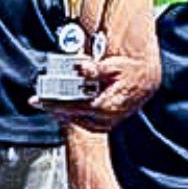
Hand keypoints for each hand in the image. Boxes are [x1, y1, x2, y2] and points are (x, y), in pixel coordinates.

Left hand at [34, 52, 156, 131]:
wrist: (148, 79)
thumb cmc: (132, 71)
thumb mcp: (113, 65)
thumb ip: (94, 69)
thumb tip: (80, 67)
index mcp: (106, 106)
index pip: (74, 107)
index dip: (56, 104)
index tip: (40, 101)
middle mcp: (107, 117)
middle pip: (75, 117)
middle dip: (57, 110)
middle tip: (42, 101)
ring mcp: (109, 121)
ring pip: (81, 122)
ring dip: (66, 114)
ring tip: (52, 104)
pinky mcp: (110, 120)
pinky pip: (89, 123)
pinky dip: (77, 116)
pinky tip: (69, 109)